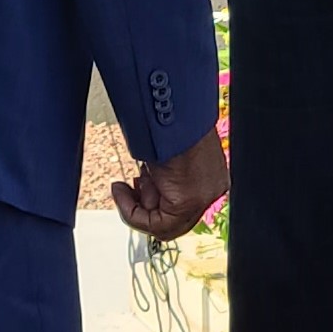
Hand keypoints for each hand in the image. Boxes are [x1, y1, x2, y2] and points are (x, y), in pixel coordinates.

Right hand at [112, 128, 228, 241]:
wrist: (170, 106)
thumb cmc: (166, 117)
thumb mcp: (167, 152)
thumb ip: (164, 175)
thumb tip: (149, 186)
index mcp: (211, 175)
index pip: (182, 206)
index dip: (152, 201)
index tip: (135, 185)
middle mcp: (212, 189)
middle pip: (173, 219)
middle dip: (144, 206)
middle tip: (128, 188)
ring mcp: (204, 197)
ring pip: (164, 225)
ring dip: (137, 206)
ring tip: (126, 184)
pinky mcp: (189, 201)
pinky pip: (157, 225)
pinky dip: (132, 213)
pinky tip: (120, 191)